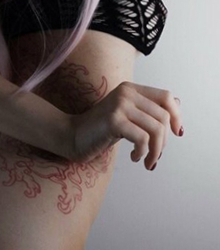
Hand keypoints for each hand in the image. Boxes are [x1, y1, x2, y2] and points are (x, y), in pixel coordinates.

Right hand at [64, 81, 182, 169]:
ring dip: (156, 151)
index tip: (176, 133)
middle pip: (163, 117)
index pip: (166, 97)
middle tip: (155, 155)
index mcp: (131, 89)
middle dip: (164, 141)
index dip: (176, 116)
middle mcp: (126, 92)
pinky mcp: (114, 120)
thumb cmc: (101, 129)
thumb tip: (177, 104)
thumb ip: (148, 109)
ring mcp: (120, 105)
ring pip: (156, 129)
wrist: (72, 136)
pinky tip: (133, 157)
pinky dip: (142, 152)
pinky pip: (142, 139)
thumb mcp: (127, 115)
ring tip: (147, 160)